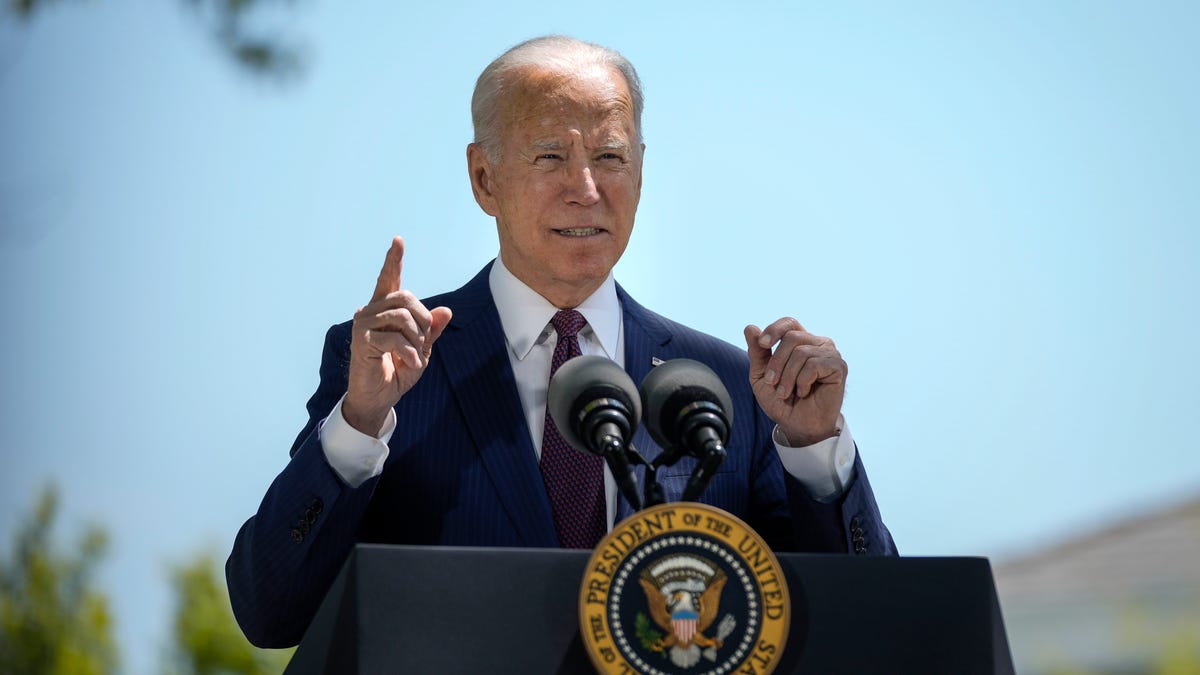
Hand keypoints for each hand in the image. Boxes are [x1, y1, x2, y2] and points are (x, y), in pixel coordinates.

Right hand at [342, 236, 452, 435]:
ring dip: (417, 339)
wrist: (378, 398)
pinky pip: (395, 339)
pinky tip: (411, 364)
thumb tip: (446, 310)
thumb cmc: (397, 372)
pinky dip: (410, 353)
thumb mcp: (421, 350)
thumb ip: (431, 330)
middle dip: (423, 319)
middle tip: (424, 341)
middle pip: (405, 298)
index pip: (389, 279)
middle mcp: (370, 312)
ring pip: (402, 317)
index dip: (393, 260)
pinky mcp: (361, 341)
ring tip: (415, 356)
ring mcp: (363, 325)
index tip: (398, 240)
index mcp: (384, 310)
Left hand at [744, 318, 845, 446]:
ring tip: (786, 392)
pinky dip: (802, 381)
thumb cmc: (782, 400)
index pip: (789, 322)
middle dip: (777, 362)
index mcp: (800, 342)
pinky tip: (803, 392)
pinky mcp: (839, 367)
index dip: (775, 329)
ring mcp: (830, 354)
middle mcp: (817, 343)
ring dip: (788, 376)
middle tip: (773, 382)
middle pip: (792, 337)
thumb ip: (757, 353)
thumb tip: (750, 327)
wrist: (797, 425)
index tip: (762, 344)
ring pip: (801, 352)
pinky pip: (814, 365)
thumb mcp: (762, 376)